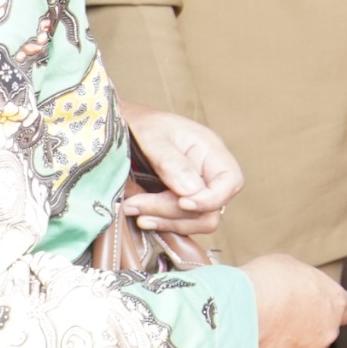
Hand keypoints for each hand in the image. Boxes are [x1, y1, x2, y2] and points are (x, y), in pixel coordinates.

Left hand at [119, 102, 242, 235]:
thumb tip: (191, 192)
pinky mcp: (177, 203)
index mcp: (209, 150)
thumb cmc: (138, 123)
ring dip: (165, 222)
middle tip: (136, 205)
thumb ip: (171, 162)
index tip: (182, 202)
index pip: (231, 181)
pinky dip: (160, 224)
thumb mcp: (152, 135)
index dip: (212, 199)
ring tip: (132, 209)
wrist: (116, 127)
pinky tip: (139, 217)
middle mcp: (207, 173)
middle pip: (212, 208)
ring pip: (197, 221)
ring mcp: (194, 190)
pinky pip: (179, 223)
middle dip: (174, 213)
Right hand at [242, 253, 346, 347]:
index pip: (345, 307)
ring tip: (264, 327)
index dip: (328, 305)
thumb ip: (300, 281)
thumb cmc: (268, 283)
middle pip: (322, 329)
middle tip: (281, 314)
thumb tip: (294, 285)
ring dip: (287, 341)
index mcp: (335, 301)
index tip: (315, 303)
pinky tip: (255, 341)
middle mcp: (328, 331)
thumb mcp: (290, 266)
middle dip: (305, 324)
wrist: (244, 312)